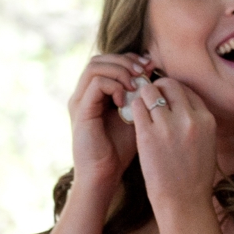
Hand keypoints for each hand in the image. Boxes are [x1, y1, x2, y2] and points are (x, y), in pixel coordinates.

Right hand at [66, 53, 151, 191]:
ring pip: (95, 66)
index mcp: (95, 93)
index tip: (150, 66)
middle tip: (144, 70)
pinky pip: (96, 84)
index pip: (109, 60)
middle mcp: (84, 93)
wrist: (104, 174)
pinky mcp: (81, 111)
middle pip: (100, 58)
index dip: (130, 59)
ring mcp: (80, 101)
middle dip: (125, 60)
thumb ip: (140, 96)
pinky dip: (114, 86)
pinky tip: (126, 100)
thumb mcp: (135, 117)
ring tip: (136, 83)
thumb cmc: (120, 149)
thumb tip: (154, 73)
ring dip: (120, 70)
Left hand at [132, 76, 220, 215]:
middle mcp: (189, 118)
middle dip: (158, 88)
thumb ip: (196, 120)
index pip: (187, 90)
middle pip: (169, 85)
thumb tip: (179, 102)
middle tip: (150, 99)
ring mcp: (167, 126)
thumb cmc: (194, 175)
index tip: (165, 99)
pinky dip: (133, 107)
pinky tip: (133, 116)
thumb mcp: (206, 142)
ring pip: (150, 92)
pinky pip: (137, 107)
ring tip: (140, 107)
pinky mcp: (148, 135)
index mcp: (206, 119)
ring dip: (143, 97)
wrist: (184, 201)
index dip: (173, 91)